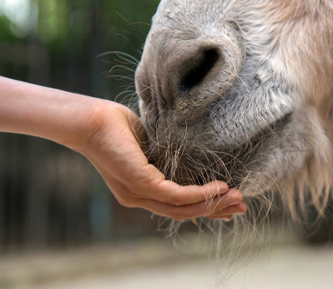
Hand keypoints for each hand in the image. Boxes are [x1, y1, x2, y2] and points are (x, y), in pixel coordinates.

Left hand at [75, 101, 246, 220]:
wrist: (92, 120)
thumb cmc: (119, 128)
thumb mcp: (149, 148)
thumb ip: (165, 161)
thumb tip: (190, 160)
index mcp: (140, 191)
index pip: (176, 206)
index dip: (203, 207)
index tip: (227, 204)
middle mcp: (139, 198)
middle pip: (183, 212)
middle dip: (214, 210)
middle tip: (240, 208)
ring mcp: (139, 194)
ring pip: (182, 208)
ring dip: (213, 204)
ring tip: (236, 199)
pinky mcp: (141, 184)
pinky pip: (177, 194)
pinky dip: (200, 193)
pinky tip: (219, 187)